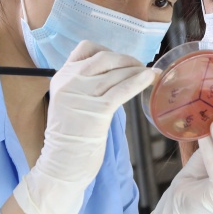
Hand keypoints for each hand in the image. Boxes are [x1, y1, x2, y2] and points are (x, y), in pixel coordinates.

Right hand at [13, 41, 154, 213]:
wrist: (61, 164)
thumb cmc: (71, 137)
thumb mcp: (71, 103)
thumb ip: (84, 86)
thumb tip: (115, 75)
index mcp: (61, 77)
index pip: (85, 48)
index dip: (106, 50)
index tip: (120, 60)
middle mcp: (69, 81)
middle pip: (104, 57)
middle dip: (126, 60)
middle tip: (140, 68)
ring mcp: (81, 95)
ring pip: (116, 73)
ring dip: (137, 71)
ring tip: (151, 74)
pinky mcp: (96, 110)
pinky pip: (121, 90)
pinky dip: (138, 81)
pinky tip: (150, 78)